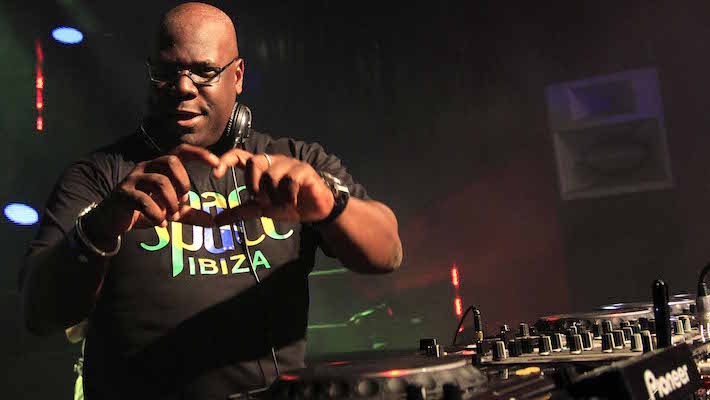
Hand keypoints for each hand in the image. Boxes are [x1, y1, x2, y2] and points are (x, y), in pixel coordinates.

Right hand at [83, 144, 219, 244]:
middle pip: (170, 161)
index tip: (217, 163)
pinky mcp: (123, 194)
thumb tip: (212, 222)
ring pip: (159, 181)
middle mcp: (146, 168)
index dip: (199, 154)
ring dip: (171, 202)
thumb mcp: (169, 212)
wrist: (112, 221)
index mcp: (158, 167)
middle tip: (184, 200)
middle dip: (183, 181)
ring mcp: (133, 179)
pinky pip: (143, 199)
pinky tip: (160, 223)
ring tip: (171, 216)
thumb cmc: (142, 210)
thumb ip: (189, 214)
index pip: (181, 152)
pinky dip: (156, 213)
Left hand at [212, 149, 334, 224]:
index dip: (226, 160)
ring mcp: (290, 163)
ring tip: (282, 204)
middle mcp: (274, 161)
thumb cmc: (287, 204)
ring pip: (272, 175)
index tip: (215, 173)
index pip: (239, 155)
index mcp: (261, 168)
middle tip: (262, 200)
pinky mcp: (304, 170)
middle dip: (254, 184)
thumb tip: (216, 221)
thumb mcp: (261, 210)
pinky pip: (289, 181)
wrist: (316, 210)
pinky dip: (288, 197)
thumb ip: (240, 212)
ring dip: (274, 196)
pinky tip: (293, 202)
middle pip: (255, 162)